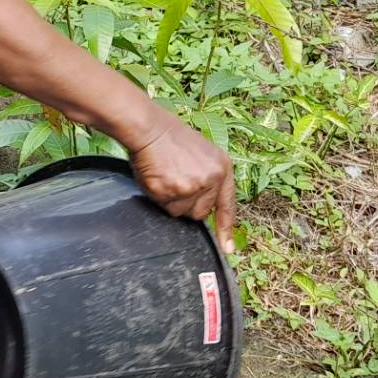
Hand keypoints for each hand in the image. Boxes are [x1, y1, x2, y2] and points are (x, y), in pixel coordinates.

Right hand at [125, 115, 237, 251]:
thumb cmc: (171, 139)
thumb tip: (205, 205)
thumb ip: (209, 178)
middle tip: (176, 183)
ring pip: (181, 212)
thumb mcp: (202, 154)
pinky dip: (159, 197)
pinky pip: (165, 207)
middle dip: (187, 205)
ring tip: (167, 177)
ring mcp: (192, 187)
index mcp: (222, 168)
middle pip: (200, 213)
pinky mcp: (172, 192)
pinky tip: (158, 178)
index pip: (227, 205)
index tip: (228, 248)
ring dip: (172, 201)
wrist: (150, 130)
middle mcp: (211, 179)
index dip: (226, 228)